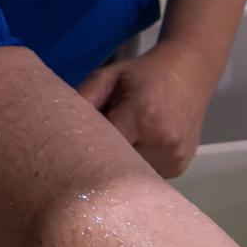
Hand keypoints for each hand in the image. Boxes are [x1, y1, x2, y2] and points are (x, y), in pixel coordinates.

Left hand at [78, 40, 216, 177]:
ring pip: (132, 174)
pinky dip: (138, 165)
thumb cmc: (145, 73)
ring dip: (122, 164)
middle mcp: (162, 142)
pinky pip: (148, 174)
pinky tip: (141, 146)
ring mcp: (174, 159)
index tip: (72, 147)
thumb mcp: (108, 77)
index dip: (85, 148)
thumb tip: (56, 130)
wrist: (191, 73)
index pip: (102, 147)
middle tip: (95, 144)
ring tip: (124, 141)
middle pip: (117, 165)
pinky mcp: (179, 168)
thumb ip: (82, 99)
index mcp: (142, 117)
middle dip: (103, 157)